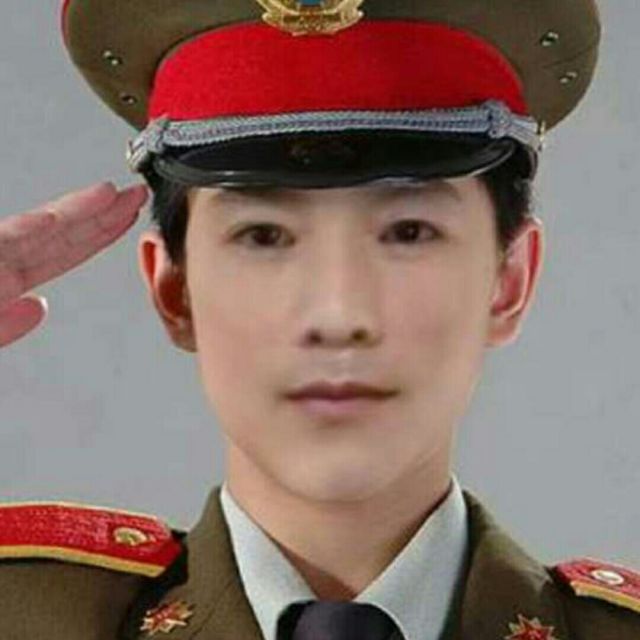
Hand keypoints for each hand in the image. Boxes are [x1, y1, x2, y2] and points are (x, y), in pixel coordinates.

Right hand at [0, 181, 148, 347]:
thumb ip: (7, 324)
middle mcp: (0, 260)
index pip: (64, 252)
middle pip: (60, 232)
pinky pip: (0, 244)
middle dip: (103, 213)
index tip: (128, 218)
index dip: (100, 234)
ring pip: (36, 230)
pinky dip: (26, 232)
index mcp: (6, 278)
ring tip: (110, 195)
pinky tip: (55, 218)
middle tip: (137, 195)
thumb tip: (38, 306)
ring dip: (75, 211)